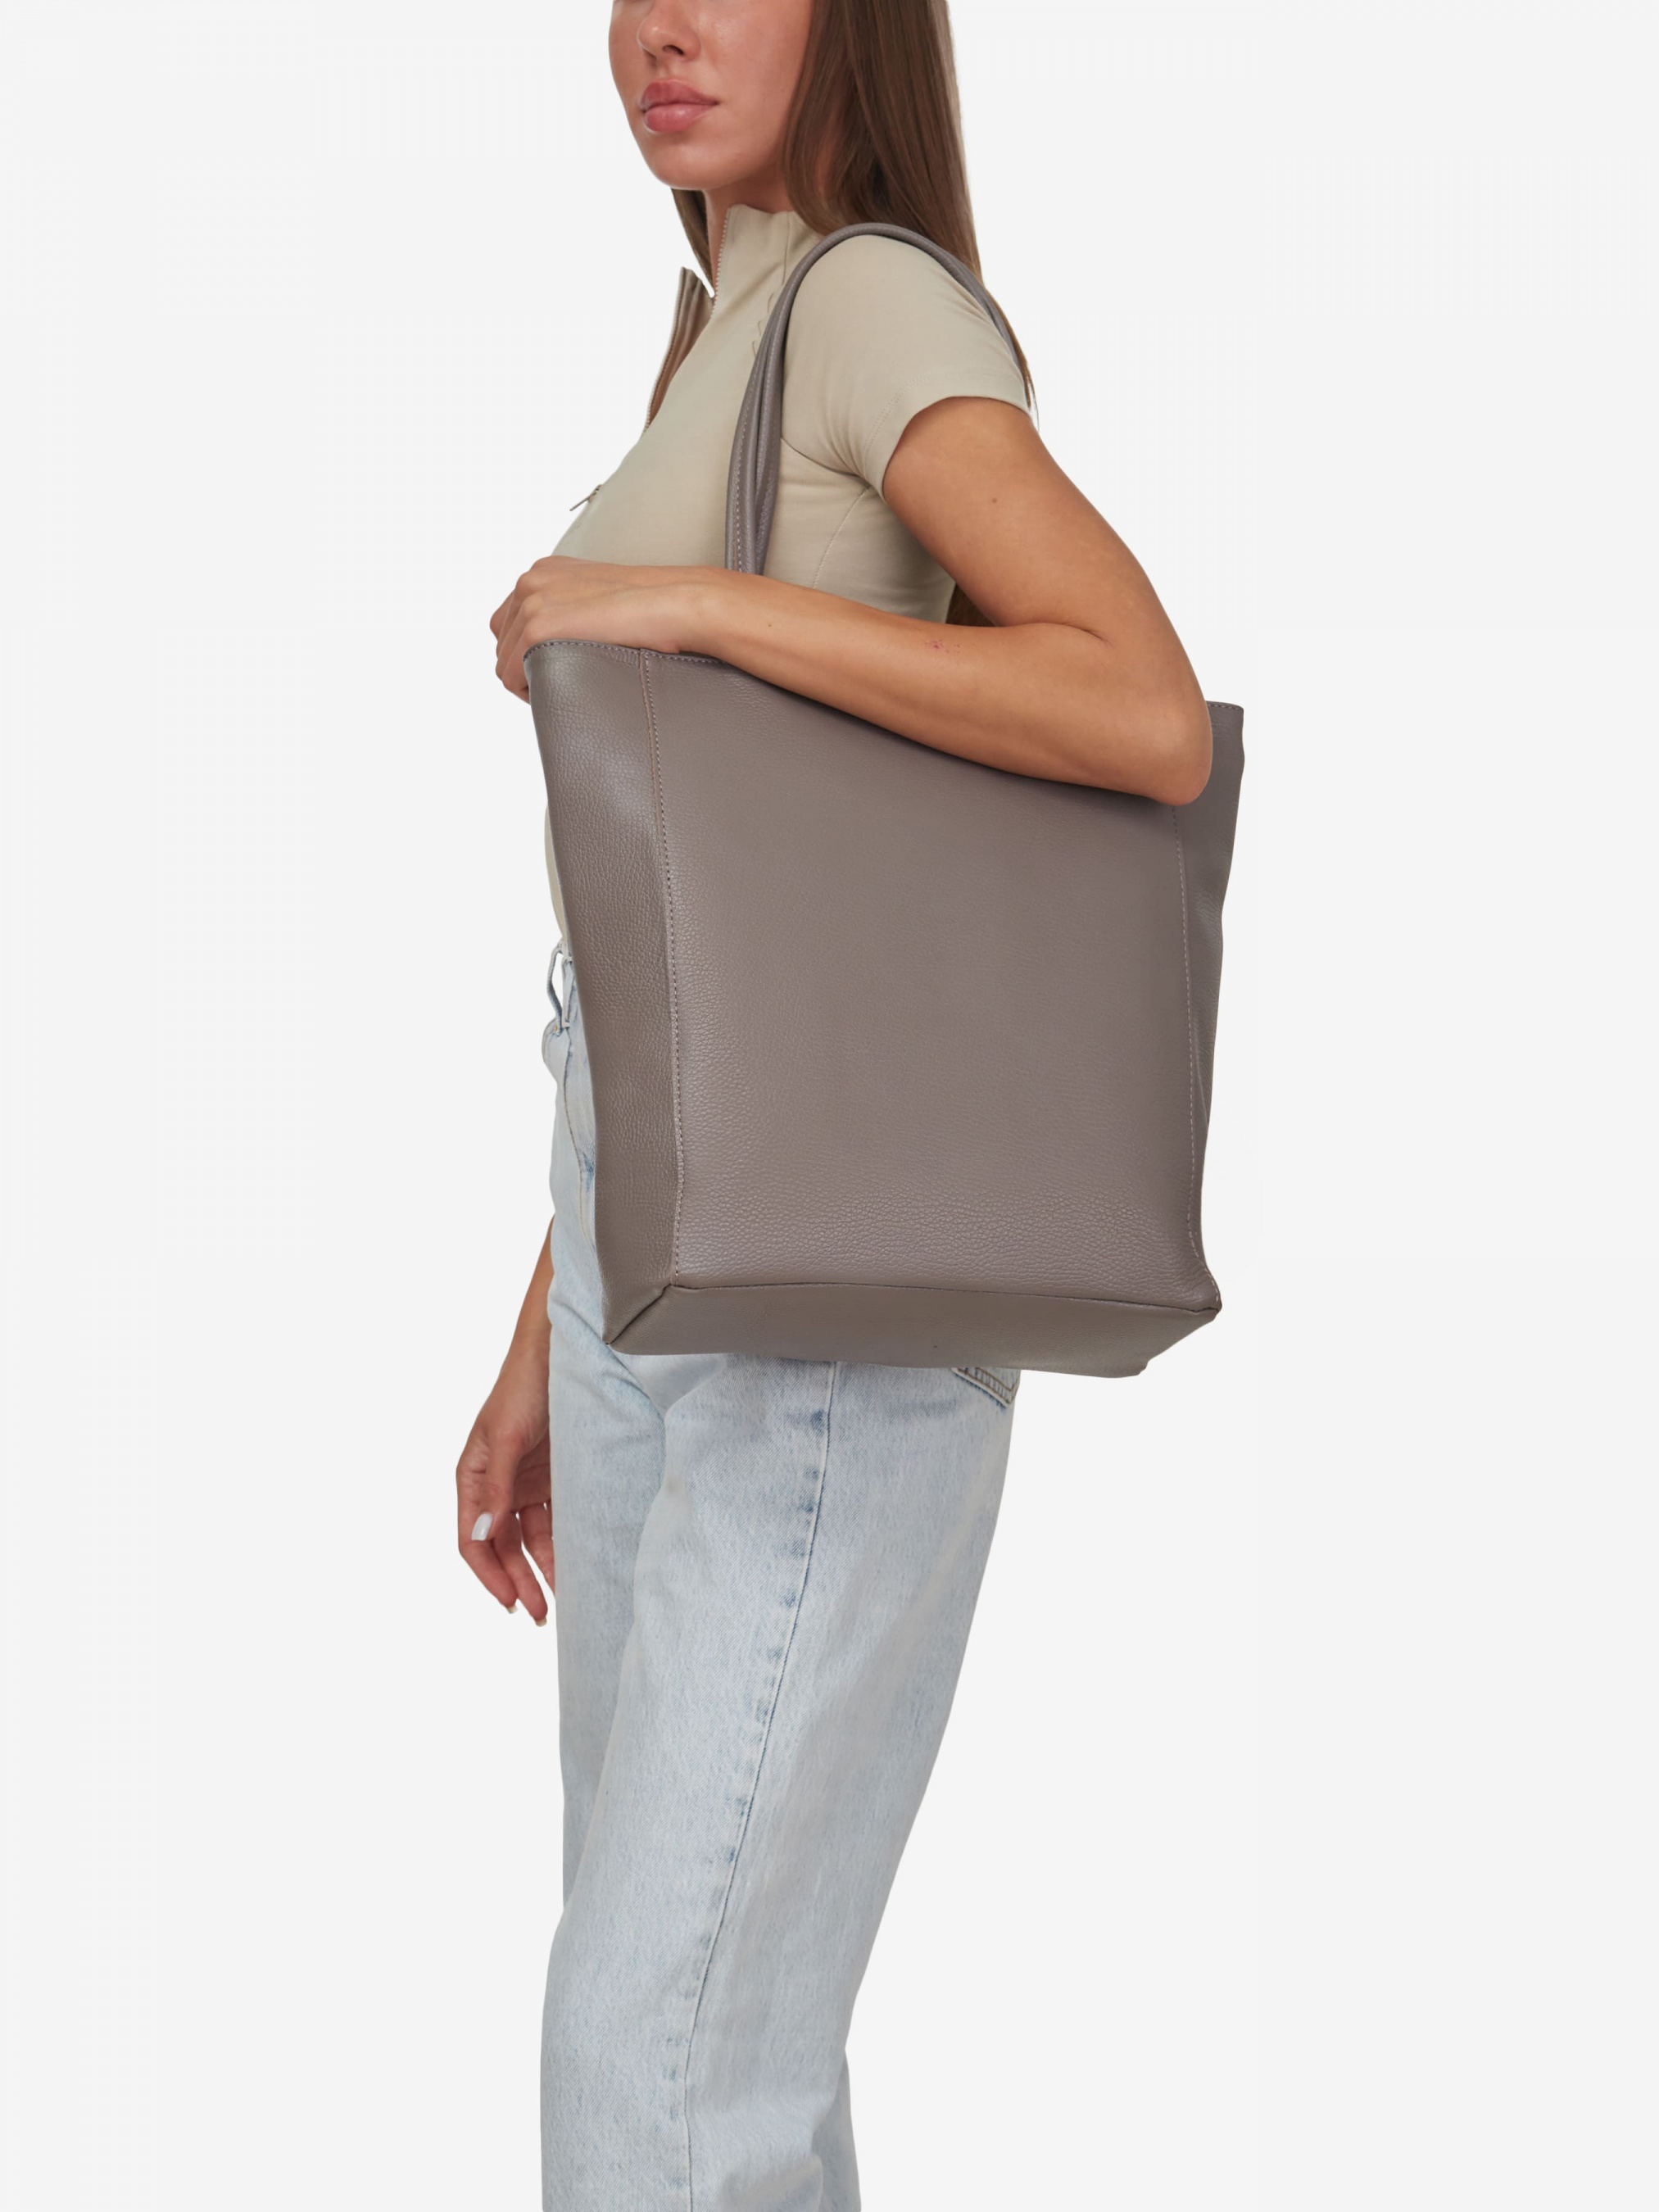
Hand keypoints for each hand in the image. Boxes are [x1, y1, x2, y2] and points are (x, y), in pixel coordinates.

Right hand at [457, 1226, 557, 1620]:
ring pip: (529, 1539)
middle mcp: (496, 1482)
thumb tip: (485, 1536)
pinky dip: (562, 1545)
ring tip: (559, 1602)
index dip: (488, 1574)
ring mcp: (526, 1481)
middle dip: (518, 1581)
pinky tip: (576, 1565)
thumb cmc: (526, 1384)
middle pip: (502, 1546)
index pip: (472, 1538)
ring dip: (541, 1569)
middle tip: (538, 1614)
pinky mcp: (556, 1477)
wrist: (567, 1349)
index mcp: (472, 1474)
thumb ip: (495, 1486)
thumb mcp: (507, 1435)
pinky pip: (556, 1520)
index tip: (511, 1602)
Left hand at [489, 555, 717, 697]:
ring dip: (529, 680)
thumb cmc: (653, 609)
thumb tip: (560, 640)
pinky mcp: (538, 628)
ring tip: (565, 684)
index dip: (526, 652)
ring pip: (503, 662)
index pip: (509, 623)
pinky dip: (530, 690)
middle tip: (562, 679)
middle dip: (525, 667)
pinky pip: (511, 677)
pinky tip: (562, 686)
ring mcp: (532, 602)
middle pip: (502, 643)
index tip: (555, 665)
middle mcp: (531, 580)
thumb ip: (571, 610)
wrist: (674, 605)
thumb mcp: (600, 599)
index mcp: (544, 572)